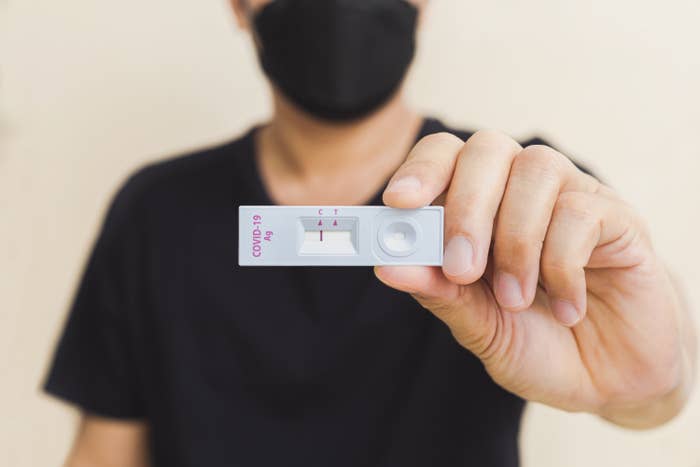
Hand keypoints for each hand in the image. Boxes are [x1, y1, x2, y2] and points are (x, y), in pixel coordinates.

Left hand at [376, 130, 693, 425]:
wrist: (609, 379)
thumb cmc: (536, 342)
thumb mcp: (478, 325)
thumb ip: (437, 292)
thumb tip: (386, 266)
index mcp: (479, 206)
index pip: (444, 155)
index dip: (420, 169)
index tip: (398, 202)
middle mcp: (522, 189)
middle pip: (487, 149)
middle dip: (467, 208)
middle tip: (462, 270)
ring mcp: (572, 196)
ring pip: (537, 168)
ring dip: (516, 240)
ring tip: (515, 299)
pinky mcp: (618, 218)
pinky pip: (583, 211)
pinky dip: (562, 264)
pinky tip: (564, 308)